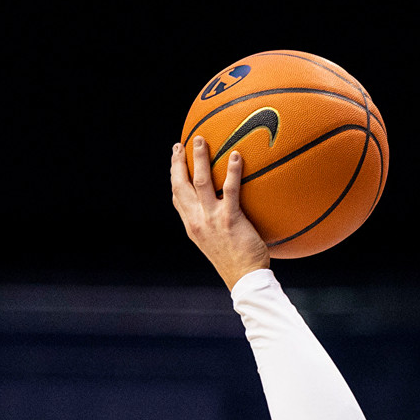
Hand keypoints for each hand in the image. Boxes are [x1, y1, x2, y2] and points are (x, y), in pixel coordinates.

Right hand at [170, 136, 271, 288]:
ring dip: (199, 157)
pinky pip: (230, 189)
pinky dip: (232, 171)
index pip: (178, 199)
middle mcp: (197, 221)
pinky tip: (236, 156)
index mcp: (193, 226)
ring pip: (200, 181)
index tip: (174, 163)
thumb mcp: (219, 245)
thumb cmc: (238, 264)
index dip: (174, 179)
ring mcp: (212, 219)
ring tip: (201, 139)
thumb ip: (217, 227)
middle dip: (178, 163)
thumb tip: (227, 213)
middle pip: (181, 185)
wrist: (245, 279)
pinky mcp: (229, 219)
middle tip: (180, 145)